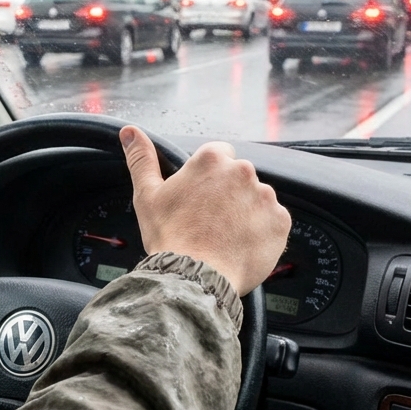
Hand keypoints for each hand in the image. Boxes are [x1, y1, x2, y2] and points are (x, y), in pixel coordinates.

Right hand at [120, 125, 289, 295]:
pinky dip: (261, 231)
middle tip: (209, 220)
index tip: (200, 195)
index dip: (208, 175)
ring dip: (245, 211)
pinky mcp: (280, 222)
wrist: (195, 278)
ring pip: (256, 198)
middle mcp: (242, 172)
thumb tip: (129, 132)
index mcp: (212, 160)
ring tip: (224, 236)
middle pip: (238, 176)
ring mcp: (265, 197)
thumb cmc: (170, 237)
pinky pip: (273, 221)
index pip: (218, 154)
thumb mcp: (147, 195)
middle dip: (227, 193)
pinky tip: (241, 244)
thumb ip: (141, 158)